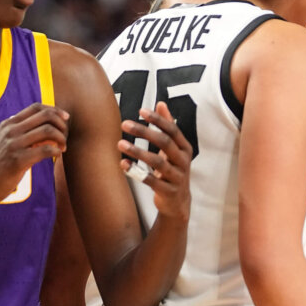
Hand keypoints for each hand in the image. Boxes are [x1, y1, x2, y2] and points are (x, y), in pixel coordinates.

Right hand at [0, 103, 68, 205]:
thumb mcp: (5, 141)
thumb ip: (22, 131)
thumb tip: (48, 125)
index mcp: (8, 124)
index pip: (36, 107)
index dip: (55, 110)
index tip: (65, 119)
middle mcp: (10, 131)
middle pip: (46, 116)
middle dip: (62, 125)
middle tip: (65, 137)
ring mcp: (13, 145)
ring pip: (48, 131)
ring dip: (62, 139)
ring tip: (62, 148)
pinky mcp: (18, 160)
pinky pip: (46, 150)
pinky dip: (57, 151)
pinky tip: (56, 156)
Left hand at [118, 102, 191, 222]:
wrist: (178, 202)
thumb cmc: (173, 169)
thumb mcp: (174, 149)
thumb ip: (168, 126)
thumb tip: (161, 103)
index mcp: (185, 148)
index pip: (172, 129)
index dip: (158, 119)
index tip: (141, 111)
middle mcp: (184, 161)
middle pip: (165, 142)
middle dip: (144, 132)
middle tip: (124, 124)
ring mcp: (177, 177)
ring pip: (157, 162)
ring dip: (138, 151)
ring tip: (120, 144)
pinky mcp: (169, 191)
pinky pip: (151, 181)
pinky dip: (136, 172)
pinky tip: (123, 164)